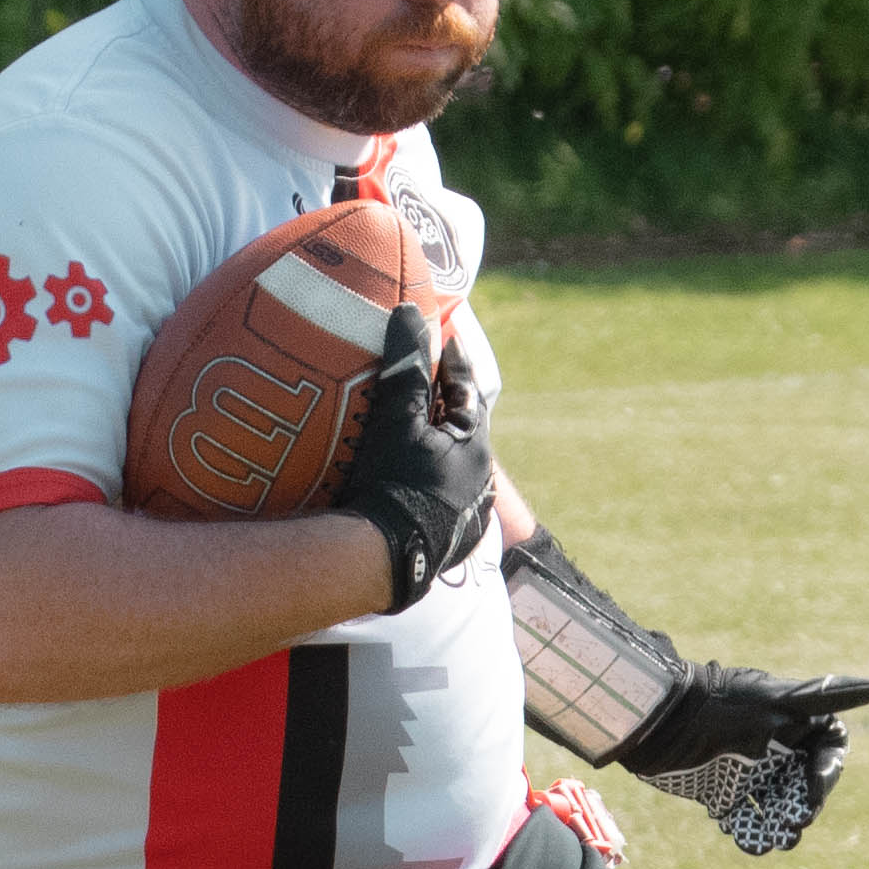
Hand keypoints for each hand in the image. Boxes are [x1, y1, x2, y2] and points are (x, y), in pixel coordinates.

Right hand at [332, 309, 494, 613]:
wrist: (387, 557)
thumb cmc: (394, 481)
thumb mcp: (397, 418)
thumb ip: (406, 365)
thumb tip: (409, 310)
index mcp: (475, 445)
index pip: (467, 390)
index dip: (454, 363)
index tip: (447, 338)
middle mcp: (481, 480)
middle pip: (467, 430)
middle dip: (450, 407)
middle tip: (433, 385)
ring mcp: (468, 514)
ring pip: (459, 468)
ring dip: (443, 449)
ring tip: (423, 435)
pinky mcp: (452, 541)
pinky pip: (447, 501)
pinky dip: (435, 484)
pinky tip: (419, 485)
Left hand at [611, 662, 868, 855]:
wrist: (653, 724)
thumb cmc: (719, 707)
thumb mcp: (775, 704)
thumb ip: (827, 698)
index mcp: (792, 720)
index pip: (828, 749)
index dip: (827, 773)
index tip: (812, 790)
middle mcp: (774, 744)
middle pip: (805, 783)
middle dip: (804, 805)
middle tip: (793, 823)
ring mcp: (748, 769)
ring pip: (779, 805)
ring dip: (782, 825)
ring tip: (777, 841)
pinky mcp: (723, 791)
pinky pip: (747, 818)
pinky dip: (752, 833)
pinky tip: (749, 843)